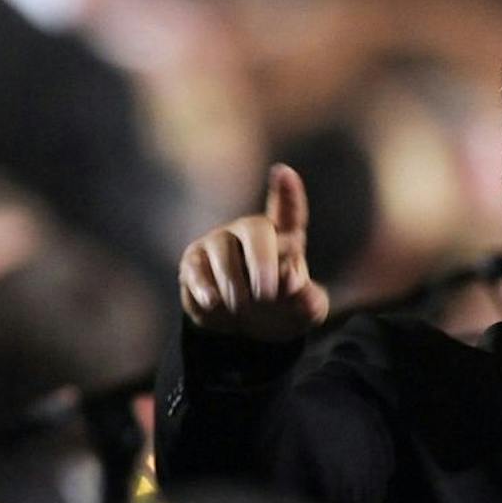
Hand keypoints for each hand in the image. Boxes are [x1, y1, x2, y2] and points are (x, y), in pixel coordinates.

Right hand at [178, 162, 329, 341]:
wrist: (246, 329)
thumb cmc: (283, 309)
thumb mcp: (305, 310)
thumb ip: (309, 299)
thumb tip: (292, 282)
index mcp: (285, 237)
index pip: (290, 212)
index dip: (288, 193)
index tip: (284, 173)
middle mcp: (250, 232)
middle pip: (255, 229)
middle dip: (262, 261)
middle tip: (267, 294)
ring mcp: (218, 244)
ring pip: (222, 251)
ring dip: (234, 283)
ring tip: (243, 307)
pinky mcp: (193, 263)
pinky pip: (196, 270)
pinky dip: (206, 289)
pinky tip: (215, 303)